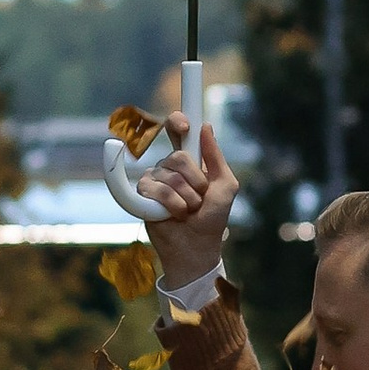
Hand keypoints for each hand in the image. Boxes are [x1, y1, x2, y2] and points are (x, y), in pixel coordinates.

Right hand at [144, 115, 239, 294]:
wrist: (197, 246)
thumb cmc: (213, 218)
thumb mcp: (226, 186)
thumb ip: (216, 157)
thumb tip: (206, 126)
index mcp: (190, 161)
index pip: (178, 132)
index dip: (177, 123)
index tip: (183, 125)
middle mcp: (170, 167)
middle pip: (178, 157)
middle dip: (195, 181)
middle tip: (199, 199)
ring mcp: (155, 180)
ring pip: (169, 176)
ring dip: (186, 198)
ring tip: (188, 211)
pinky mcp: (143, 196)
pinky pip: (156, 190)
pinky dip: (171, 205)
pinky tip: (174, 215)